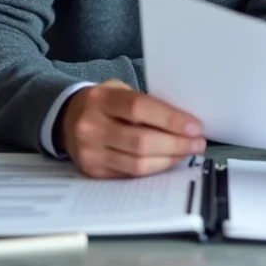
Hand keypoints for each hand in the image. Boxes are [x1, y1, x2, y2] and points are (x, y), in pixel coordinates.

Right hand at [58, 81, 205, 178]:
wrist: (67, 120)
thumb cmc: (104, 103)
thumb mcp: (118, 90)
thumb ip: (145, 103)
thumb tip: (184, 121)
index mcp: (100, 99)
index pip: (139, 109)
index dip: (170, 119)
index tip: (195, 126)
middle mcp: (90, 126)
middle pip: (141, 142)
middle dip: (175, 144)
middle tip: (198, 143)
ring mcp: (90, 152)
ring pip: (137, 164)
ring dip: (168, 160)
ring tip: (186, 152)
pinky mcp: (93, 172)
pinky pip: (130, 175)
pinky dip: (154, 169)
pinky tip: (167, 160)